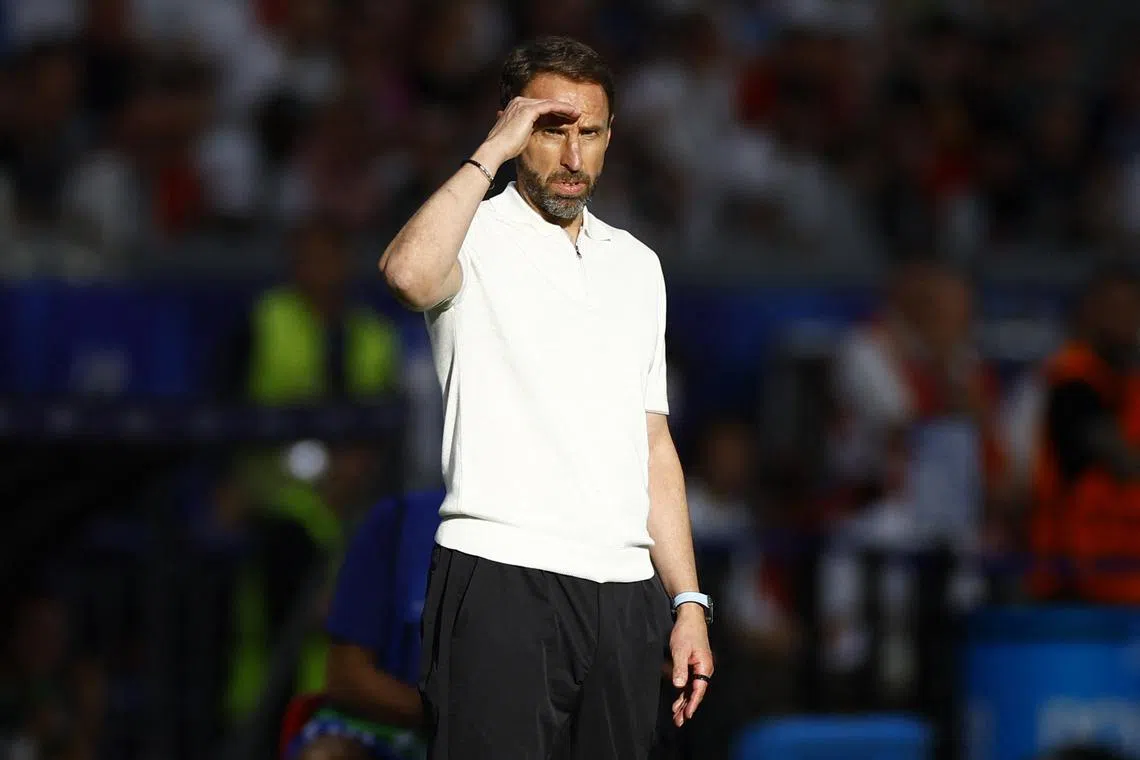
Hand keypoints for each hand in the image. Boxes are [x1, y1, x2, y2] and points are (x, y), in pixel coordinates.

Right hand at [474, 97, 580, 170]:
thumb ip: (530, 128)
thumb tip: (541, 129)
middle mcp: (519, 102)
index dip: (554, 112)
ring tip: (577, 113)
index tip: (566, 117)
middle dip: (561, 108)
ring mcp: (523, 104)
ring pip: (549, 103)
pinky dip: (563, 109)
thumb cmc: (507, 147)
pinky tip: (573, 113)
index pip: (539, 107)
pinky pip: (550, 106)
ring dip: (565, 108)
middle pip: (545, 103)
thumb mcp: (522, 135)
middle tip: (575, 113)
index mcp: (516, 107)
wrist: (496, 150)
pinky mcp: (528, 110)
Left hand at [668, 607, 713, 726]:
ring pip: (692, 689)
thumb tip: (679, 686)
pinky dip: (683, 692)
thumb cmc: (687, 632)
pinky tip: (678, 701)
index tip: (687, 715)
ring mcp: (699, 668)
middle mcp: (704, 669)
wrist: (690, 617)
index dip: (693, 703)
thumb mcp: (680, 650)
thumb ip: (680, 668)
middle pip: (696, 692)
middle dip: (687, 707)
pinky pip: (689, 682)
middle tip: (679, 721)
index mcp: (704, 666)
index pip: (699, 689)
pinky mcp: (693, 665)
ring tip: (677, 716)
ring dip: (684, 702)